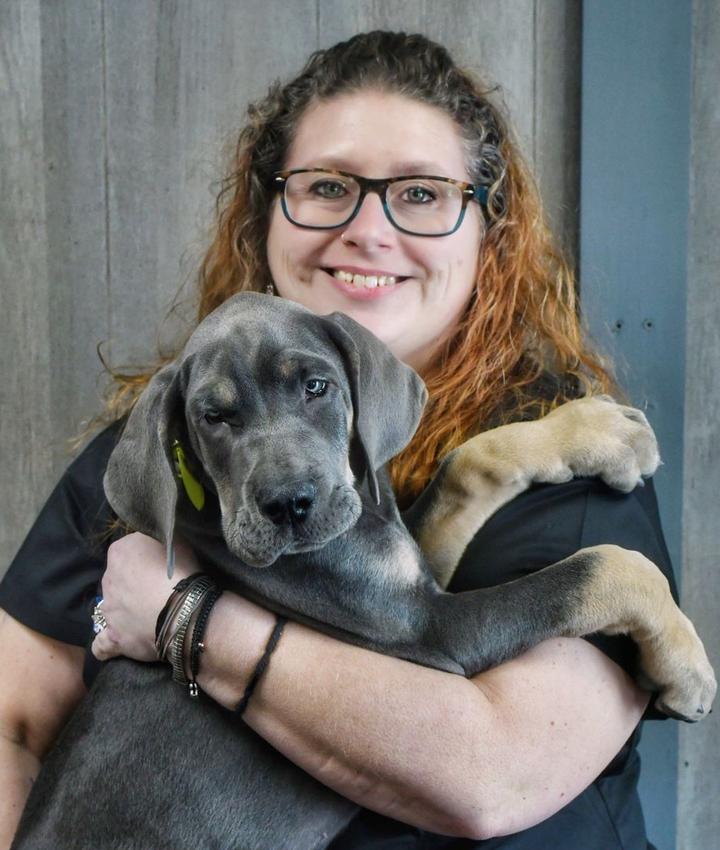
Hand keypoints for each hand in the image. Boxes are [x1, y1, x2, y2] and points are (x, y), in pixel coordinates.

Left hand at [91, 533, 198, 662]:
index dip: (143, 558)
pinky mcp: (114, 637)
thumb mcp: (174, 541)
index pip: (127, 551)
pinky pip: (102, 644)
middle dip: (132, 584)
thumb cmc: (182, 571)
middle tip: (156, 590)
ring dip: (125, 610)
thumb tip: (155, 545)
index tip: (159, 565)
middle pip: (117, 579)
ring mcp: (108, 610)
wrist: (185, 610)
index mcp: (119, 552)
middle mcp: (108, 579)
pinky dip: (108, 643)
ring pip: (111, 608)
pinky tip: (120, 640)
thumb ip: (157, 541)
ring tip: (148, 616)